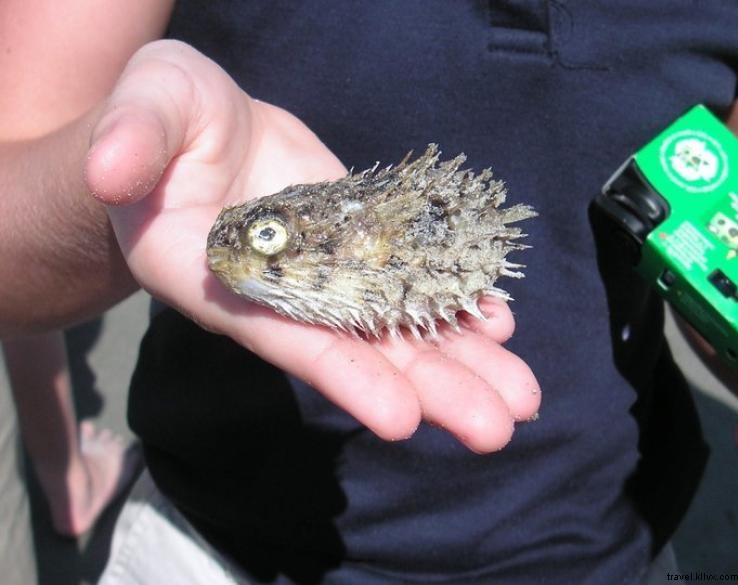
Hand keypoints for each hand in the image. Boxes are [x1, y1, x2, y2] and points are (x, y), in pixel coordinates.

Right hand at [86, 40, 540, 452]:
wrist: (201, 128)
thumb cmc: (157, 119)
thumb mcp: (141, 109)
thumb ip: (129, 136)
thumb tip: (112, 169)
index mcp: (219, 274)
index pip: (281, 333)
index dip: (337, 371)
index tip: (399, 418)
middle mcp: (281, 290)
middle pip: (356, 347)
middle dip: (427, 387)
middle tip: (498, 428)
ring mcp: (327, 270)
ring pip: (393, 322)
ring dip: (458, 358)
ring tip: (521, 395)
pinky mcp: (358, 242)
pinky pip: (408, 277)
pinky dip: (453, 299)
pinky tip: (497, 322)